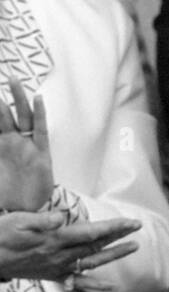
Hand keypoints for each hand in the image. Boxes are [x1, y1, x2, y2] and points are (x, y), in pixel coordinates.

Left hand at [0, 83, 52, 211]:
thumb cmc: (6, 197)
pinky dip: (39, 115)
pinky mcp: (41, 154)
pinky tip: (38, 100)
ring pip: (22, 117)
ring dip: (18, 99)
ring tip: (13, 81)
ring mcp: (27, 146)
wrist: (25, 213)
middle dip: (2, 98)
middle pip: (6, 115)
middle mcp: (12, 143)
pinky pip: (41, 130)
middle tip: (1, 78)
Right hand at [0, 209, 140, 283]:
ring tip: (133, 248)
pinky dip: (96, 284)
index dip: (114, 227)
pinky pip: (79, 281)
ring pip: (92, 262)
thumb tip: (62, 217)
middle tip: (138, 229)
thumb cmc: (1, 234)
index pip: (92, 233)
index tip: (131, 223)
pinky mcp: (52, 275)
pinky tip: (110, 288)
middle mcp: (60, 256)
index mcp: (55, 240)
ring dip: (114, 255)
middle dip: (119, 237)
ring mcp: (57, 267)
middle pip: (96, 246)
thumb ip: (42, 220)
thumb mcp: (19, 221)